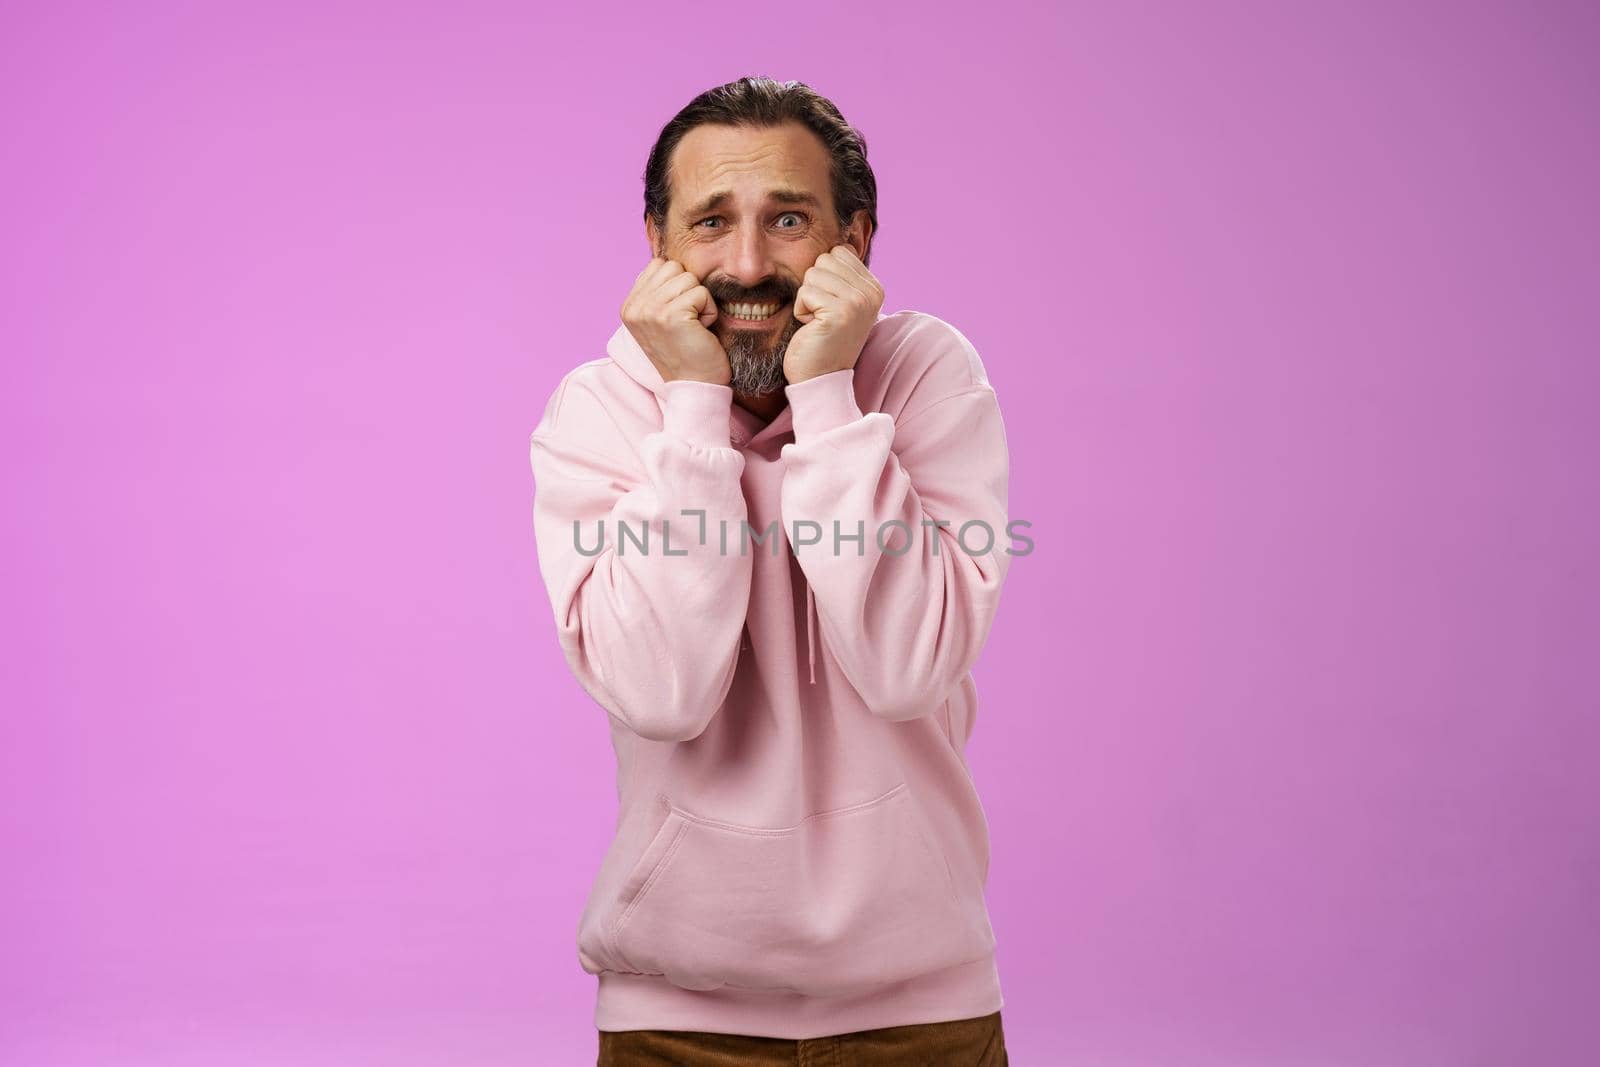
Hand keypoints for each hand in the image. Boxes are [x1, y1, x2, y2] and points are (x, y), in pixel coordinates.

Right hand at [620, 258, 730, 385]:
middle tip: (687, 321)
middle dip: (689, 291)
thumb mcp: (662, 319)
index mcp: (629, 306)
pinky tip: (700, 331)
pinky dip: (709, 311)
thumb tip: (672, 262)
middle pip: (674, 267)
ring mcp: (650, 310)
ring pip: (688, 278)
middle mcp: (634, 307)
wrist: (693, 386)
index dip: (677, 286)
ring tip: (693, 326)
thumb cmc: (686, 352)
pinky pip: (701, 293)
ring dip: (700, 301)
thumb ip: (658, 291)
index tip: (677, 315)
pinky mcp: (670, 315)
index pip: (658, 265)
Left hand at [782, 245, 883, 384]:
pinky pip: (805, 292)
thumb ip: (842, 274)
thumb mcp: (840, 301)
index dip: (824, 277)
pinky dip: (800, 310)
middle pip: (824, 260)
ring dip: (806, 299)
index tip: (830, 305)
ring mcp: (858, 303)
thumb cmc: (823, 339)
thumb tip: (840, 241)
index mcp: (874, 287)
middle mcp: (871, 293)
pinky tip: (812, 328)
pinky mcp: (840, 313)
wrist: (821, 378)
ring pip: (812, 274)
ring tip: (817, 322)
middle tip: (821, 315)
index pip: (838, 252)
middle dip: (813, 286)